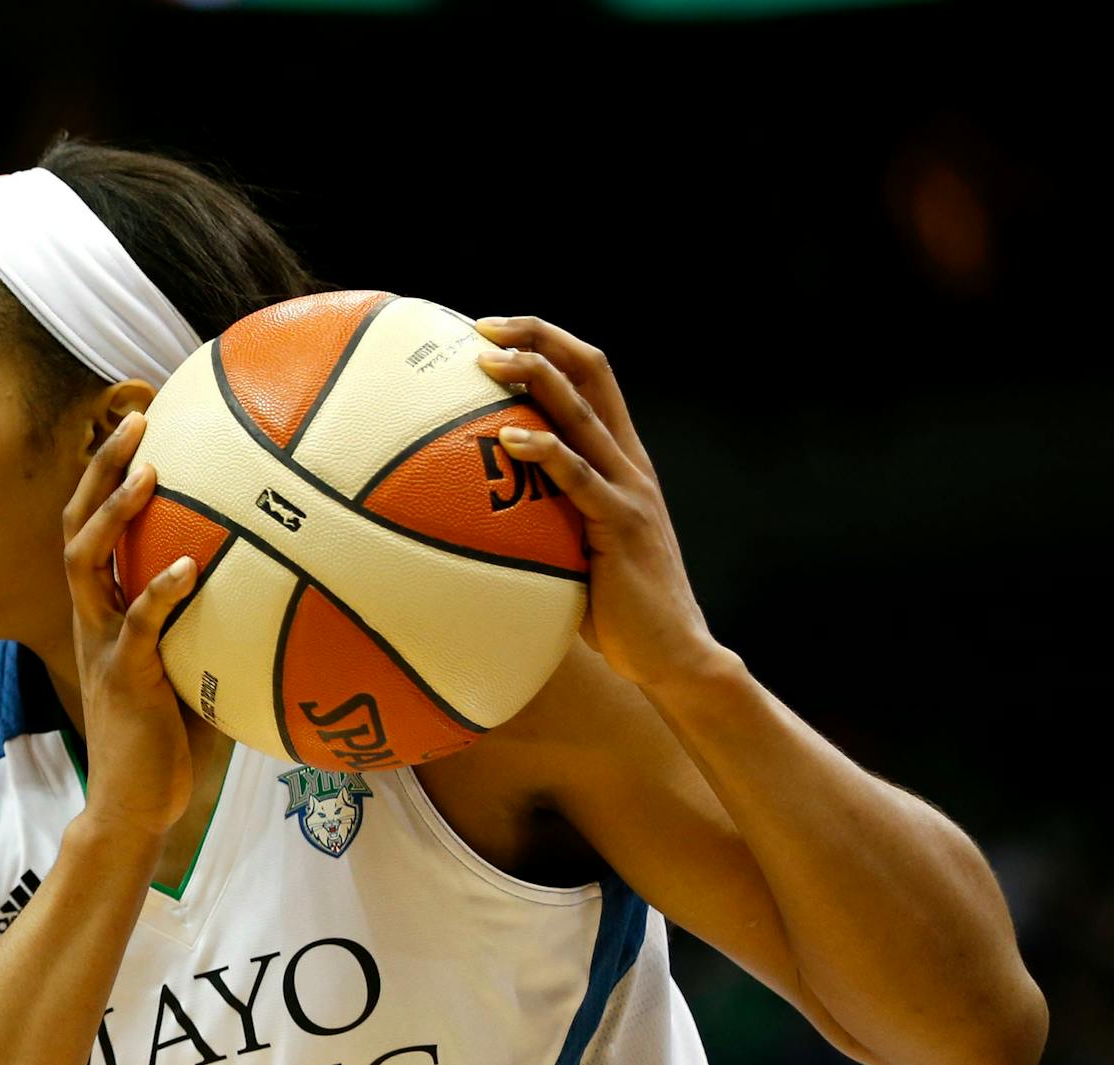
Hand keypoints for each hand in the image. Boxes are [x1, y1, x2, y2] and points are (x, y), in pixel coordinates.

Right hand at [61, 411, 199, 839]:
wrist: (135, 804)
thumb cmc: (170, 742)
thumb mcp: (196, 668)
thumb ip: (221, 625)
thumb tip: (290, 588)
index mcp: (105, 611)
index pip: (92, 528)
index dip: (106, 475)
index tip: (142, 424)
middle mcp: (94, 617)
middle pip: (77, 524)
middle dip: (100, 467)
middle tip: (137, 418)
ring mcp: (103, 643)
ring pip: (87, 561)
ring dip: (114, 512)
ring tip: (147, 472)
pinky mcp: (124, 677)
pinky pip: (136, 624)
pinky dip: (160, 592)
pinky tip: (193, 567)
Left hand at [474, 316, 731, 689]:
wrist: (673, 654)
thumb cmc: (615, 610)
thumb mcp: (573, 550)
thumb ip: (542, 519)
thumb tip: (474, 518)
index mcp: (621, 460)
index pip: (591, 378)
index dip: (548, 344)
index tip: (493, 332)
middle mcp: (630, 462)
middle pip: (591, 373)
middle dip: (538, 338)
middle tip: (482, 326)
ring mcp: (628, 490)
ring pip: (583, 413)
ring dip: (535, 378)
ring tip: (487, 360)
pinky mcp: (620, 525)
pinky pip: (577, 478)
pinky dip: (543, 450)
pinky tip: (507, 436)